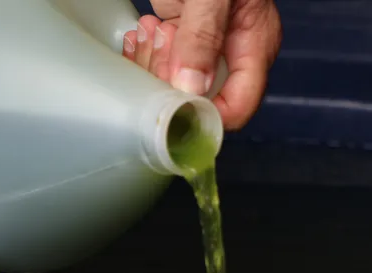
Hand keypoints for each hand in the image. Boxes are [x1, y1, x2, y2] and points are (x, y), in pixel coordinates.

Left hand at [123, 0, 281, 129]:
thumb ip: (203, 37)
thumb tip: (190, 88)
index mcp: (254, 46)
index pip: (236, 109)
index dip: (205, 118)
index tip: (172, 109)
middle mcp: (230, 53)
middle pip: (197, 99)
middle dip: (167, 82)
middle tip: (156, 48)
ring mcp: (205, 46)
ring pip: (173, 84)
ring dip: (151, 65)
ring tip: (148, 31)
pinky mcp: (182, 37)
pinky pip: (161, 63)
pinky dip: (144, 53)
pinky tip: (139, 33)